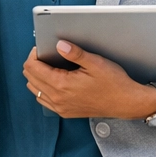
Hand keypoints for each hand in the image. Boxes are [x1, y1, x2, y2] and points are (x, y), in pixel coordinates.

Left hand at [21, 42, 155, 119]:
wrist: (125, 103)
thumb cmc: (114, 84)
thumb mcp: (95, 63)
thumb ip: (75, 53)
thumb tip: (59, 44)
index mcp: (62, 85)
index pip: (32, 68)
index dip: (34, 54)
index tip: (42, 48)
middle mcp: (57, 98)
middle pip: (30, 78)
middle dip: (34, 63)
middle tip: (46, 54)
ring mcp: (60, 107)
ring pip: (34, 89)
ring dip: (37, 76)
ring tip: (49, 66)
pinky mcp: (65, 112)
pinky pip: (43, 100)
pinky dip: (43, 88)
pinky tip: (53, 81)